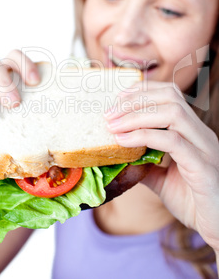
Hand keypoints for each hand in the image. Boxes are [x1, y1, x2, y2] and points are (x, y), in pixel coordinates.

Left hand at [105, 81, 218, 252]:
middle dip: (135, 100)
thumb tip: (118, 155)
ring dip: (136, 115)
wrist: (218, 228)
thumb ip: (143, 164)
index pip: (170, 94)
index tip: (118, 97)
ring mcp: (204, 148)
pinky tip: (124, 141)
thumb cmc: (192, 202)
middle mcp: (201, 134)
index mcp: (192, 132)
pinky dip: (144, 136)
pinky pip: (172, 142)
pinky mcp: (202, 166)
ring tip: (113, 125)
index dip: (143, 90)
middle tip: (109, 113)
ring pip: (172, 113)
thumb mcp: (161, 179)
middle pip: (170, 97)